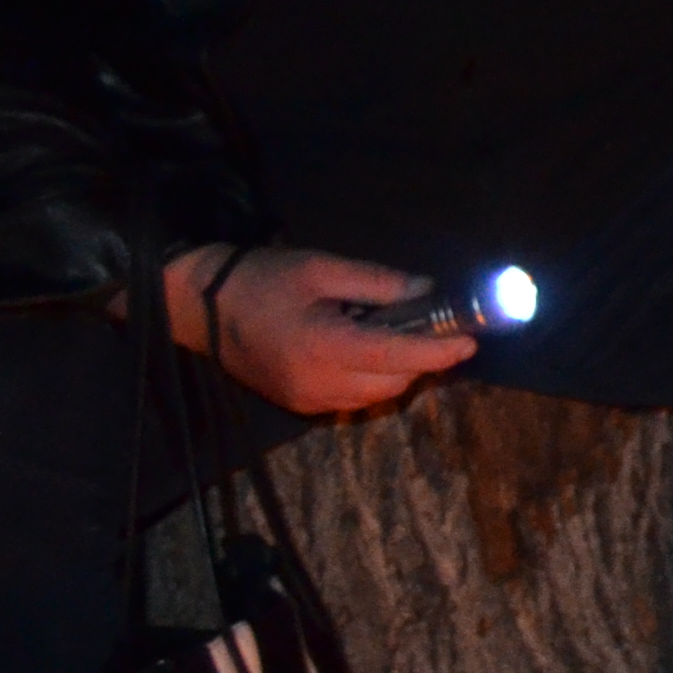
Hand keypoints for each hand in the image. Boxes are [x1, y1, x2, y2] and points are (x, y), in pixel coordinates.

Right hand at [173, 244, 469, 416]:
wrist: (201, 307)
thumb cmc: (262, 280)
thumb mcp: (322, 268)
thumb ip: (377, 283)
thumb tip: (428, 290)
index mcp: (323, 347)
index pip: (398, 357)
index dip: (440, 351)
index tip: (470, 342)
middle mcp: (318, 383)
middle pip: (394, 382)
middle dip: (422, 359)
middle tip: (436, 330)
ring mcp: (307, 399)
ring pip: (376, 395)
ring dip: (398, 371)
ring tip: (397, 336)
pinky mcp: (299, 404)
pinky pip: (353, 399)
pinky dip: (373, 379)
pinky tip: (368, 351)